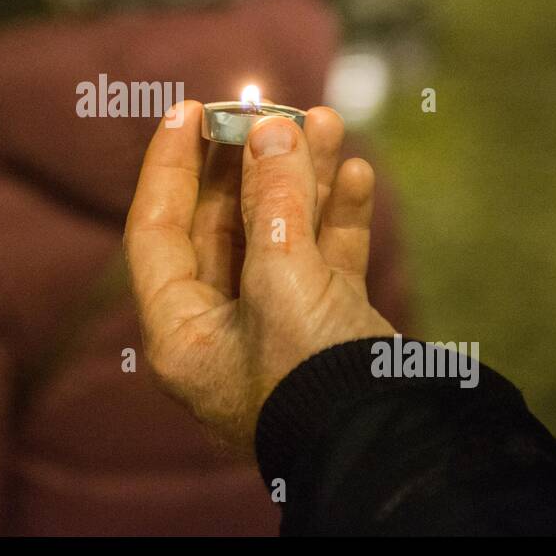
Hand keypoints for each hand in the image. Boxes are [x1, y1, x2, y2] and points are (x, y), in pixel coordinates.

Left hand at [124, 101, 393, 450]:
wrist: (397, 447)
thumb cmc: (317, 379)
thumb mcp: (284, 279)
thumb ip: (273, 200)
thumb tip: (270, 131)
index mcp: (182, 331)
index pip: (157, 229)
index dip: (171, 165)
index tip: (189, 109)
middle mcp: (221, 330)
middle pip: (222, 226)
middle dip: (251, 164)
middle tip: (271, 108)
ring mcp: (276, 330)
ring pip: (280, 235)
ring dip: (302, 178)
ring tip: (325, 121)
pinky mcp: (328, 331)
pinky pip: (324, 260)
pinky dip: (338, 217)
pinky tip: (356, 175)